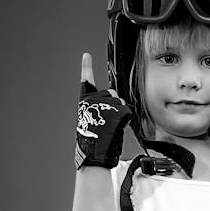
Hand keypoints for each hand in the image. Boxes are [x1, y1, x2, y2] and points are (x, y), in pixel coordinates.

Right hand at [74, 52, 133, 169]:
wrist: (95, 154)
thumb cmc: (95, 142)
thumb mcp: (94, 122)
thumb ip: (101, 108)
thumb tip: (115, 102)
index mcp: (85, 103)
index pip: (86, 82)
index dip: (86, 68)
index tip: (86, 56)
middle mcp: (92, 101)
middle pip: (111, 94)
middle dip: (114, 105)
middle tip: (108, 123)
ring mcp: (103, 105)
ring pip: (119, 102)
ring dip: (120, 114)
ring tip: (111, 128)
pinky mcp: (113, 110)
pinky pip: (125, 111)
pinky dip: (124, 120)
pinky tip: (116, 129)